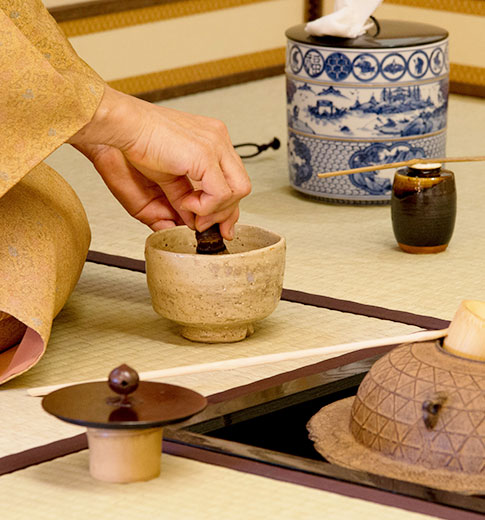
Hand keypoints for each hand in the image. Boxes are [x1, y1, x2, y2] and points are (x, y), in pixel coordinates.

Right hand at [69, 86, 250, 238]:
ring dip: (215, 210)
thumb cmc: (132, 146)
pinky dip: (207, 207)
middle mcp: (217, 140)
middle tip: (203, 226)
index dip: (227, 206)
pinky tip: (187, 203)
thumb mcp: (162, 182)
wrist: (119, 129)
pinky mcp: (206, 154)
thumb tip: (189, 223)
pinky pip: (222, 193)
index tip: (220, 227)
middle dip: (225, 213)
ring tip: (189, 209)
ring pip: (239, 190)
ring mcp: (215, 144)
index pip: (232, 179)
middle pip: (241, 185)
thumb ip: (180, 201)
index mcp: (209, 141)